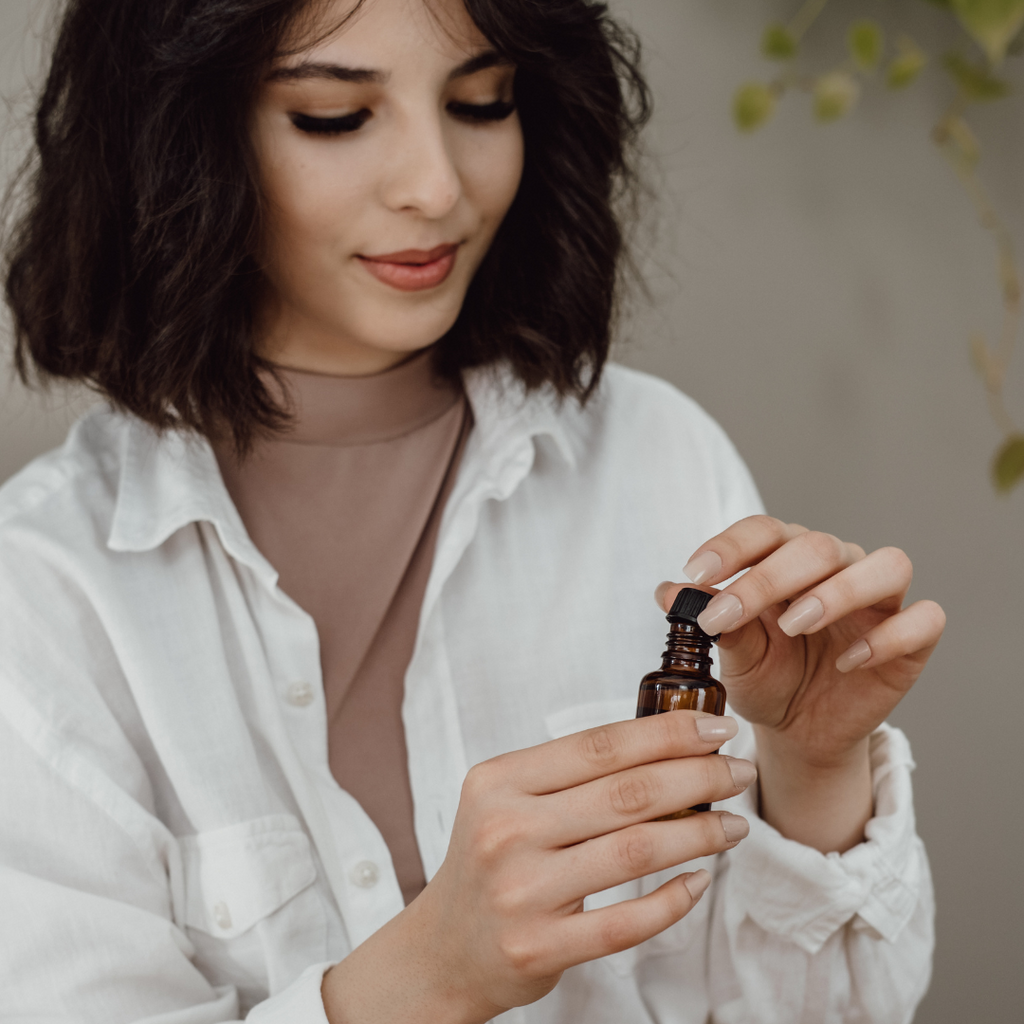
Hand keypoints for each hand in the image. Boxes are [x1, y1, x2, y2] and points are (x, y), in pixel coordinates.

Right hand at [322, 712, 755, 1023]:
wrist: (444, 947)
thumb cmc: (490, 861)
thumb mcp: (507, 800)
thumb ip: (569, 775)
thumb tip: (665, 746)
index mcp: (499, 781)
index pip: (599, 745)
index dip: (667, 733)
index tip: (716, 728)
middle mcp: (506, 830)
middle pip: (626, 793)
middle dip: (698, 778)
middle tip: (739, 773)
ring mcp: (522, 892)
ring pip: (635, 851)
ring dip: (700, 834)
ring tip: (734, 825)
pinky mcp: (540, 948)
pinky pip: (626, 921)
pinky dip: (673, 900)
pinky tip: (699, 881)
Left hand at [658, 516, 944, 851]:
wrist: (799, 731)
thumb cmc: (766, 677)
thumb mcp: (733, 654)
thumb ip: (711, 619)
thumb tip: (669, 592)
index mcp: (788, 558)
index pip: (766, 530)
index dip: (731, 545)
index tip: (696, 573)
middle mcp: (838, 567)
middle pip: (818, 546)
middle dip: (768, 578)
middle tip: (727, 615)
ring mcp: (881, 601)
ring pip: (886, 566)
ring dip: (838, 591)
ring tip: (794, 625)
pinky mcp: (912, 641)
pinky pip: (924, 620)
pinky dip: (890, 636)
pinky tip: (849, 661)